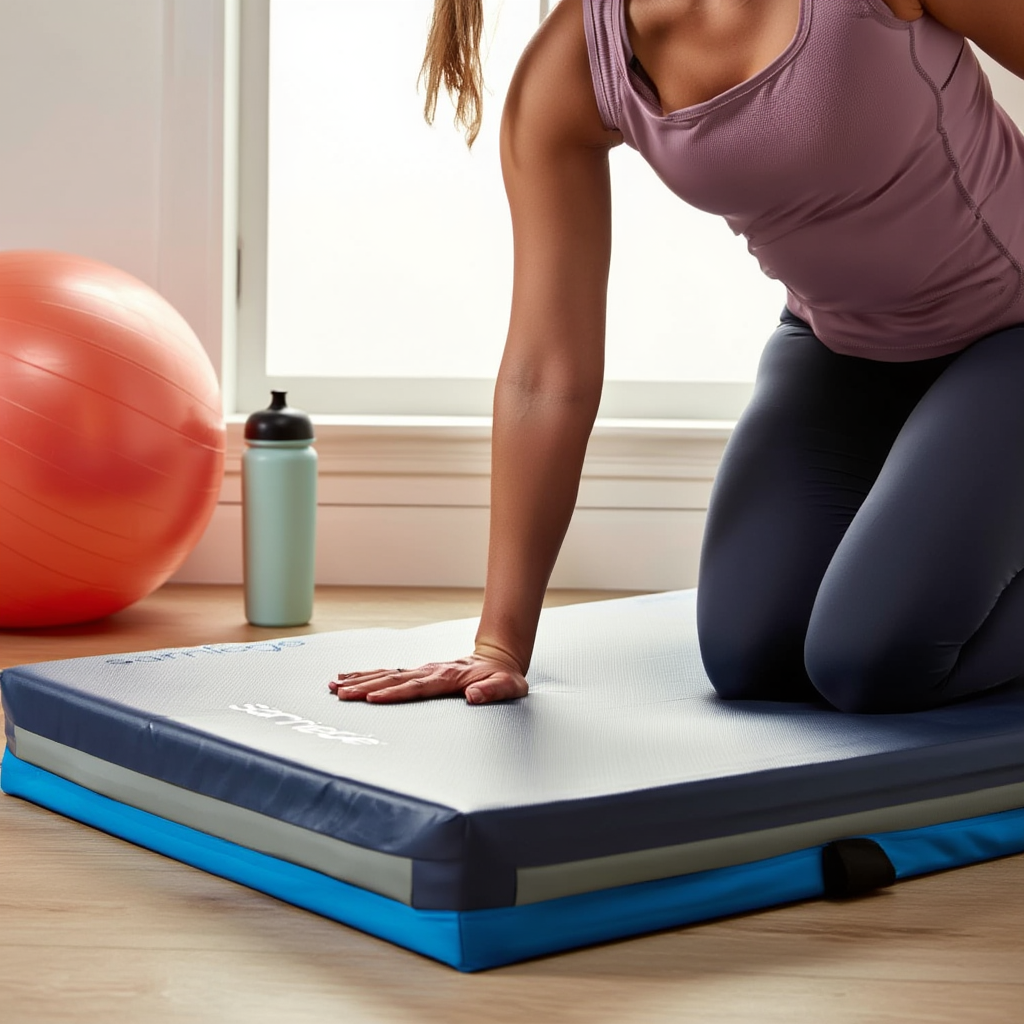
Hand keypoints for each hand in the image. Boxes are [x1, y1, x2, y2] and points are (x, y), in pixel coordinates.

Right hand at [328, 653, 528, 704]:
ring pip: (386, 674)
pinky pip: (389, 673)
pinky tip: (348, 678)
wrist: (498, 659)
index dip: (395, 692)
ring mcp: (422, 670)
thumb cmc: (503, 677)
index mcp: (448, 677)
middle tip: (342, 694)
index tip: (373, 698)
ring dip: (361, 679)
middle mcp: (430, 671)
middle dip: (366, 686)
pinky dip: (367, 674)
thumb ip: (493, 691)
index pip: (417, 687)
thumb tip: (474, 695)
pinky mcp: (418, 672)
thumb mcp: (508, 687)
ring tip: (336, 686)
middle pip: (393, 679)